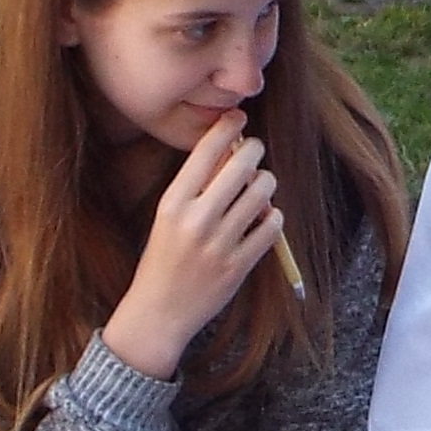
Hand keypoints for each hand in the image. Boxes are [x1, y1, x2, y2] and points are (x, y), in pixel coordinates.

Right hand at [102, 113, 283, 379]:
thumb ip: (196, 188)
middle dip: (253, 151)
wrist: (159, 312)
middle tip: (254, 152)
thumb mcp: (168, 218)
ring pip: (262, 191)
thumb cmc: (163, 258)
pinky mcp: (239, 266)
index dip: (226, 128)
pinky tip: (264, 218)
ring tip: (258, 188)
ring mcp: (219, 244)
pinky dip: (272, 217)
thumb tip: (232, 151)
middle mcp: (195, 220)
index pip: (205, 152)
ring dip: (265, 184)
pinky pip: (271, 226)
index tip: (238, 117)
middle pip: (241, 165)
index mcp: (172, 204)